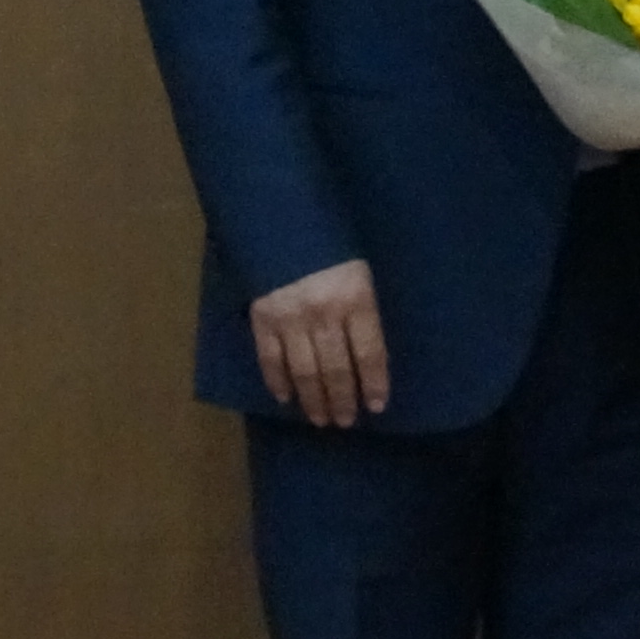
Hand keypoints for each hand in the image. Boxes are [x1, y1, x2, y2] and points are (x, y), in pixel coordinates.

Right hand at [248, 257, 389, 426]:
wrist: (281, 217)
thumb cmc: (330, 243)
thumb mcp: (359, 270)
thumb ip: (362, 310)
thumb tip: (367, 356)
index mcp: (356, 299)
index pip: (369, 353)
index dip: (374, 383)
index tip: (376, 407)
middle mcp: (324, 314)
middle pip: (336, 369)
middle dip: (342, 400)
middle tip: (345, 421)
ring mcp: (290, 319)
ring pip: (304, 372)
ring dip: (313, 400)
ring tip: (321, 419)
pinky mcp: (262, 318)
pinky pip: (270, 359)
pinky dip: (277, 382)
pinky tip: (285, 398)